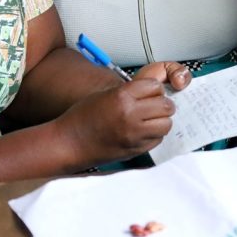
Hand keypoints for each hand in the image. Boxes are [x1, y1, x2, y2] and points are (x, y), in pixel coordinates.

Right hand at [58, 63, 188, 164]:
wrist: (69, 143)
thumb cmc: (82, 118)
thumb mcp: (105, 95)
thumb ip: (130, 92)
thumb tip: (152, 93)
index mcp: (122, 97)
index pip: (155, 86)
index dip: (154, 88)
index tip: (151, 91)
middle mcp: (130, 116)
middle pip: (166, 106)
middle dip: (163, 104)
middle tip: (156, 105)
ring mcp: (134, 135)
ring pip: (166, 124)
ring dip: (162, 120)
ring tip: (151, 120)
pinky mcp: (136, 150)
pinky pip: (157, 140)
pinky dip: (154, 135)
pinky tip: (144, 132)